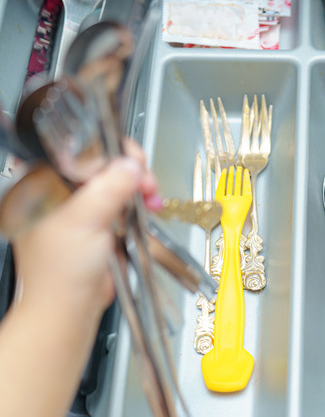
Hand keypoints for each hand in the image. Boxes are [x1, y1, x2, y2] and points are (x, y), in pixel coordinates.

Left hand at [12, 140, 158, 315]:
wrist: (70, 310)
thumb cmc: (59, 274)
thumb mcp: (83, 222)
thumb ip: (108, 188)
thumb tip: (131, 165)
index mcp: (39, 185)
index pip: (78, 151)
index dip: (109, 152)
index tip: (132, 161)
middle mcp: (57, 193)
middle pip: (101, 164)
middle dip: (129, 171)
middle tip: (146, 182)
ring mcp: (79, 209)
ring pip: (114, 182)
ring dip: (137, 187)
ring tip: (149, 197)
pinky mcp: (97, 223)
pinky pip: (121, 202)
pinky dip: (137, 203)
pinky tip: (146, 206)